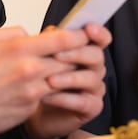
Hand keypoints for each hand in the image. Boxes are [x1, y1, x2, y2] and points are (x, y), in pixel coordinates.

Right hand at [0, 25, 94, 136]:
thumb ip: (13, 32)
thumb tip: (30, 33)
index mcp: (20, 48)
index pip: (64, 38)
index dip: (79, 35)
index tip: (84, 33)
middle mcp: (31, 69)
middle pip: (70, 58)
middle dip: (77, 54)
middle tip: (81, 51)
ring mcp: (33, 90)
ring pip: (64, 77)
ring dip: (67, 73)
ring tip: (64, 68)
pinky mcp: (32, 107)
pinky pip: (50, 94)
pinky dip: (52, 89)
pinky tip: (46, 86)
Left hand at [24, 23, 110, 138]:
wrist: (36, 110)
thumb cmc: (44, 81)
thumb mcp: (44, 58)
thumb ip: (51, 42)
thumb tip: (53, 31)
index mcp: (86, 52)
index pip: (101, 39)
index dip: (98, 33)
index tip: (88, 29)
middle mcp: (95, 69)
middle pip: (97, 56)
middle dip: (77, 54)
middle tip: (56, 55)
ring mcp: (95, 88)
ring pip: (91, 79)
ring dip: (68, 78)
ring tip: (48, 80)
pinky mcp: (92, 107)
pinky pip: (83, 101)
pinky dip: (64, 99)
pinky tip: (48, 97)